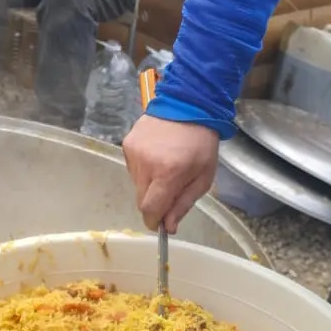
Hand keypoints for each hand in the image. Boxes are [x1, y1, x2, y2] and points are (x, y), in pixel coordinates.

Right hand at [122, 114, 219, 233]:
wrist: (188, 103)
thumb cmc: (201, 143)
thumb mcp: (203, 177)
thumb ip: (183, 204)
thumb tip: (168, 227)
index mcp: (169, 173)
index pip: (150, 208)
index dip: (154, 221)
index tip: (160, 224)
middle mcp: (146, 163)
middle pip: (141, 199)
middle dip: (154, 202)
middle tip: (169, 191)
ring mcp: (134, 152)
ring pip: (136, 184)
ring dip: (148, 185)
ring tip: (165, 167)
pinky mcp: (127, 144)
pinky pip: (132, 168)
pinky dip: (143, 169)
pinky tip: (157, 156)